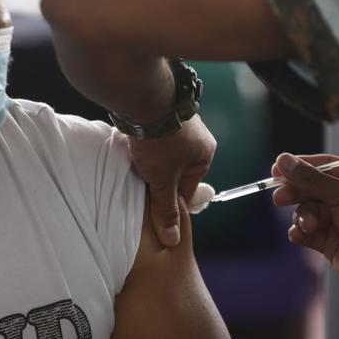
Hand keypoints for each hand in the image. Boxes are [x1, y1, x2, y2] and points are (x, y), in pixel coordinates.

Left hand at [126, 116, 215, 247]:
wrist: (144, 98)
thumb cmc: (159, 141)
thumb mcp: (161, 180)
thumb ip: (166, 210)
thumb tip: (172, 240)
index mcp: (205, 155)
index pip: (187, 189)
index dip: (168, 199)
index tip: (152, 204)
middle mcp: (198, 138)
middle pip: (176, 170)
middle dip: (159, 179)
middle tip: (140, 183)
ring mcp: (181, 123)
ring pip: (164, 154)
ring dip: (151, 161)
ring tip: (135, 165)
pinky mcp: (163, 113)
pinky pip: (156, 138)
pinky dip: (146, 146)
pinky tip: (133, 148)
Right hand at [272, 153, 338, 299]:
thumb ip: (311, 179)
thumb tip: (283, 160)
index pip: (324, 165)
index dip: (300, 167)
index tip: (276, 169)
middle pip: (311, 188)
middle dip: (296, 193)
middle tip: (279, 198)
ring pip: (307, 210)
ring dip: (303, 217)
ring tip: (308, 226)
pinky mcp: (330, 240)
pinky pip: (307, 231)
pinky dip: (301, 232)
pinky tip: (299, 235)